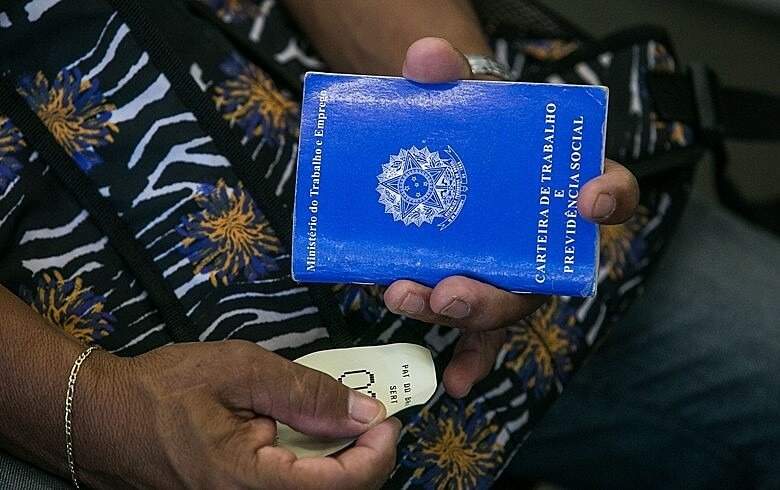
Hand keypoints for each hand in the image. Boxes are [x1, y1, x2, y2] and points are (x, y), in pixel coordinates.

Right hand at [77, 341, 397, 488]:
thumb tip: (365, 411)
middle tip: (370, 417)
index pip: (341, 487)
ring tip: (345, 422)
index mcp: (248, 483)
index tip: (388, 418)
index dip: (377, 455)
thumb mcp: (240, 371)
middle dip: (364, 459)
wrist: (103, 417)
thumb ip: (307, 393)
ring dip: (340, 464)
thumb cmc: (163, 389)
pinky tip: (311, 437)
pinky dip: (311, 467)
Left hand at [385, 38, 639, 398]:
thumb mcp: (466, 96)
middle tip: (452, 288)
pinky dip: (472, 361)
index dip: (609, 197)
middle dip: (496, 291)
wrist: (449, 151)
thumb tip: (425, 59)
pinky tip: (455, 382)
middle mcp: (547, 239)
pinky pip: (484, 338)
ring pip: (502, 308)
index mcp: (561, 184)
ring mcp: (515, 274)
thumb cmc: (474, 127)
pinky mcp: (482, 293)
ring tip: (408, 300)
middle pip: (542, 276)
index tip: (587, 198)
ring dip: (458, 314)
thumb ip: (448, 74)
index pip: (611, 192)